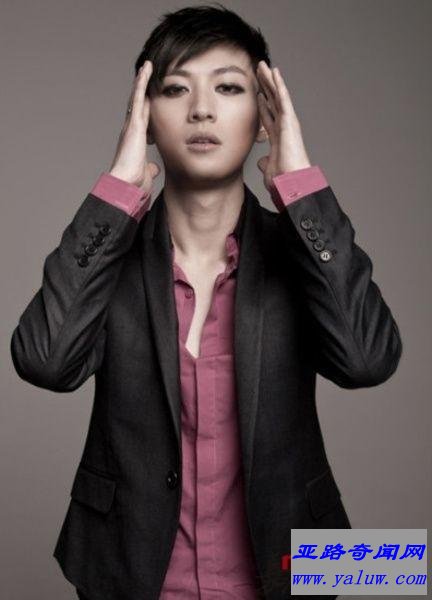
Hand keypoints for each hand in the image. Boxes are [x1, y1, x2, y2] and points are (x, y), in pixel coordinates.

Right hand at [108, 60, 160, 192]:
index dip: (146, 107)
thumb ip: (149, 168)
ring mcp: (131, 125)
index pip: (142, 119)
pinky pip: (138, 98)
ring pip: (137, 97)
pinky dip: (142, 83)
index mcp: (135, 141)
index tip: (151, 97)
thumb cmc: (134, 183)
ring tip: (148, 66)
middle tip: (147, 74)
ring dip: (142, 81)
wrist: (125, 184)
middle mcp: (131, 130)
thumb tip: (153, 168)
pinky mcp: (134, 123)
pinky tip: (146, 70)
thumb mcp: (146, 173)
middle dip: (142, 90)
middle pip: (137, 105)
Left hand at [256, 61, 311, 193]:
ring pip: (277, 95)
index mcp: (278, 137)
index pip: (268, 115)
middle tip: (257, 71)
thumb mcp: (269, 169)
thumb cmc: (283, 180)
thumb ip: (265, 162)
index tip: (257, 93)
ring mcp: (287, 122)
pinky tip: (274, 71)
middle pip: (272, 101)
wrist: (292, 183)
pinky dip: (278, 84)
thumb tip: (261, 161)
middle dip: (265, 86)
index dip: (262, 104)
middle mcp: (284, 127)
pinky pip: (283, 98)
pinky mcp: (290, 120)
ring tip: (262, 65)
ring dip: (270, 80)